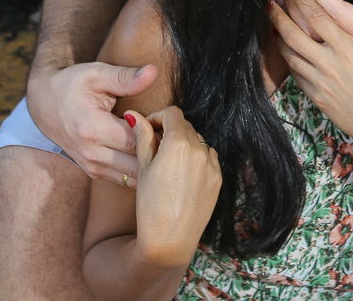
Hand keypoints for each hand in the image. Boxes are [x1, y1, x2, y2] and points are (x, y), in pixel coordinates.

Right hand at [26, 62, 156, 184]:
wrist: (44, 103)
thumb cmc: (72, 84)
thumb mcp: (97, 74)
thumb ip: (126, 77)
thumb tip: (152, 71)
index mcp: (92, 129)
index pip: (137, 141)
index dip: (158, 133)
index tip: (169, 121)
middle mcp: (91, 154)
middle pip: (138, 164)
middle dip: (159, 154)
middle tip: (175, 138)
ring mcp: (92, 166)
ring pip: (133, 177)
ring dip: (152, 166)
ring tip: (165, 148)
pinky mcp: (94, 172)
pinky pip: (124, 180)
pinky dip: (141, 171)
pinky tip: (153, 157)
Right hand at [127, 106, 221, 268]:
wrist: (169, 240)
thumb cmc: (150, 205)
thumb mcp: (142, 168)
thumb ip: (142, 137)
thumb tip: (135, 115)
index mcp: (179, 143)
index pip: (173, 113)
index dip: (158, 116)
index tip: (148, 128)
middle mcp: (200, 150)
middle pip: (185, 126)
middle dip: (169, 130)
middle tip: (154, 146)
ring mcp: (212, 165)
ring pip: (198, 141)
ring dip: (184, 143)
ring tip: (168, 163)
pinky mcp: (218, 179)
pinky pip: (208, 157)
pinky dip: (196, 158)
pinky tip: (182, 174)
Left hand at [269, 0, 352, 156]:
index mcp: (347, 49)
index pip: (317, 16)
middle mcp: (329, 63)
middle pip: (294, 32)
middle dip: (280, 12)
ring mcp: (319, 81)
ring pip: (289, 52)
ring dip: (278, 32)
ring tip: (273, 17)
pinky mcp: (314, 95)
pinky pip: (294, 71)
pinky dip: (285, 55)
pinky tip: (283, 45)